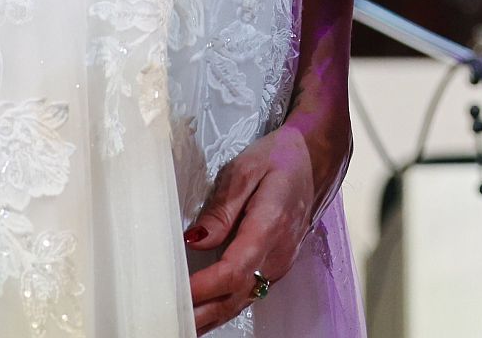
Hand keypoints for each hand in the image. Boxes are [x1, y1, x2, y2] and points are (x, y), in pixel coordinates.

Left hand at [185, 119, 320, 331]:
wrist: (313, 161)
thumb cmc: (277, 160)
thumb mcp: (244, 170)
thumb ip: (221, 209)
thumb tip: (195, 241)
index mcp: (270, 225)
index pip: (235, 270)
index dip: (204, 287)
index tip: (177, 293)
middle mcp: (278, 254)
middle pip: (236, 296)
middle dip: (201, 313)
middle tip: (168, 317)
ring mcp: (279, 265)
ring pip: (240, 301)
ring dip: (209, 317)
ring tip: (178, 324)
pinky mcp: (275, 268)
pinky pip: (246, 295)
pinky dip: (222, 308)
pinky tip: (200, 317)